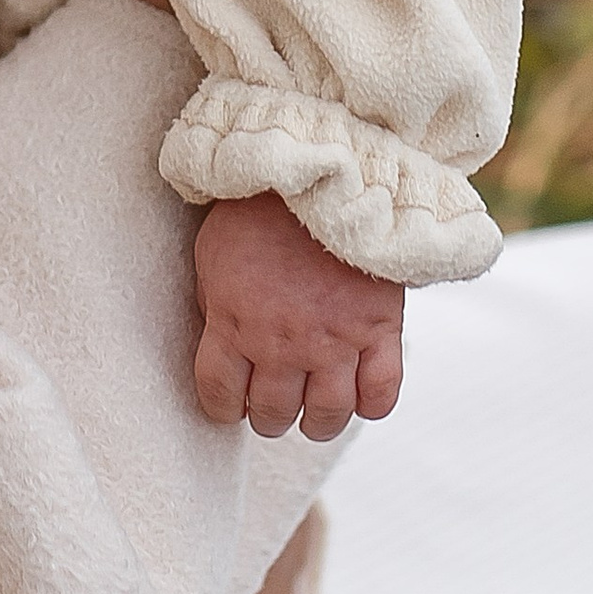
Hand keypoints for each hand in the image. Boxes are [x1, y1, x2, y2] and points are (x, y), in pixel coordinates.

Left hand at [192, 192, 405, 439]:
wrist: (321, 170)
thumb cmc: (260, 207)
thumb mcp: (212, 254)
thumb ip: (217, 305)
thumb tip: (219, 339)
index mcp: (234, 324)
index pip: (219, 394)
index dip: (222, 407)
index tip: (229, 404)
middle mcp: (282, 343)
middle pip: (272, 412)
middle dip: (267, 417)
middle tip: (271, 408)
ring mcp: (334, 341)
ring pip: (326, 414)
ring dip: (316, 423)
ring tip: (313, 415)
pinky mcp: (379, 330)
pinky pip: (381, 392)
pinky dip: (371, 405)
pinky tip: (360, 398)